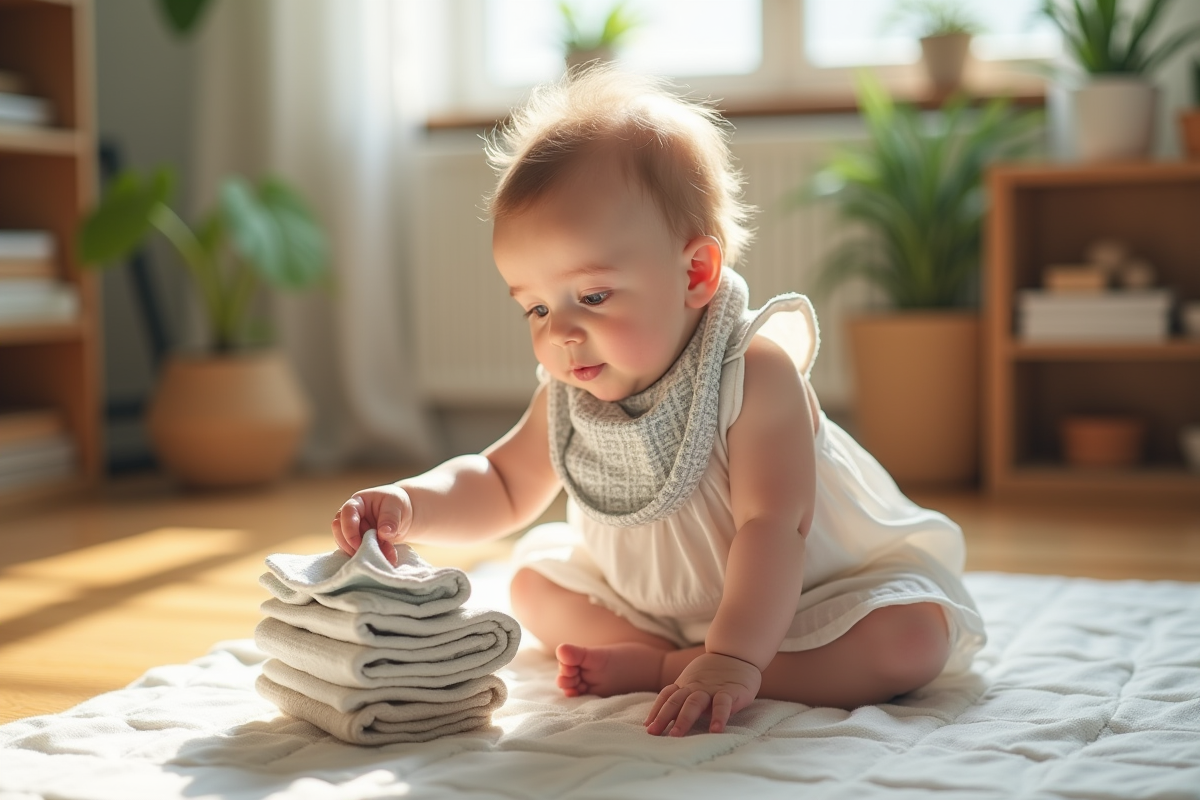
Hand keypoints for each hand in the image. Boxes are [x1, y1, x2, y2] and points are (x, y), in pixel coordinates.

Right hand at [331, 484, 411, 565]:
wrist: (403, 516)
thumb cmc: (397, 504)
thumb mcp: (397, 506)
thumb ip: (390, 519)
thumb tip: (383, 534)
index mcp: (358, 502)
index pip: (347, 514)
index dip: (350, 530)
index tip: (359, 545)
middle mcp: (349, 516)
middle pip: (340, 531)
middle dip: (354, 545)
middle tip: (374, 553)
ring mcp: (351, 530)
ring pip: (345, 545)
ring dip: (362, 553)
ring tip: (383, 556)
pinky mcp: (355, 543)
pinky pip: (354, 552)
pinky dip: (366, 558)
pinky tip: (381, 559)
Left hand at [644, 652, 761, 735]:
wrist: (738, 654)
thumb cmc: (715, 675)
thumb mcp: (696, 683)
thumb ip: (684, 698)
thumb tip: (665, 719)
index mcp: (686, 686)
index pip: (667, 697)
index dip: (656, 710)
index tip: (647, 727)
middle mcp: (695, 688)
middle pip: (676, 701)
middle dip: (663, 717)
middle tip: (654, 733)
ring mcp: (712, 689)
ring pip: (694, 703)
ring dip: (683, 718)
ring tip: (676, 735)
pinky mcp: (731, 692)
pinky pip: (723, 704)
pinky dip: (718, 717)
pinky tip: (715, 730)